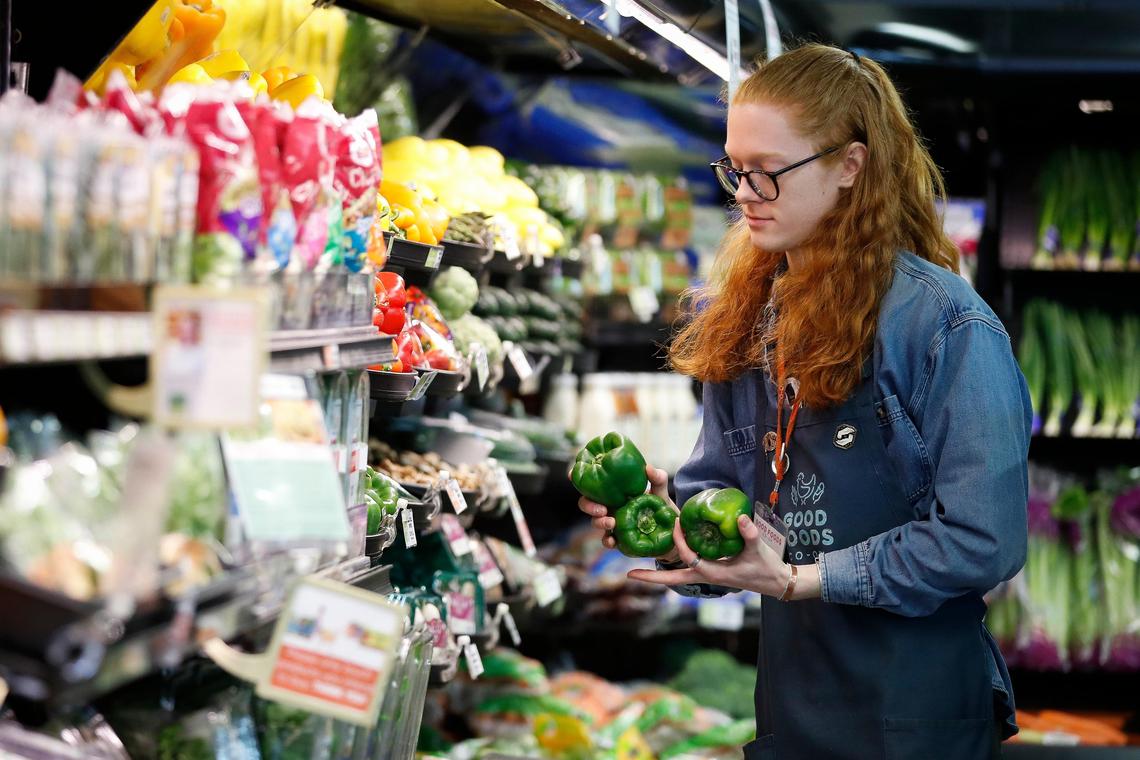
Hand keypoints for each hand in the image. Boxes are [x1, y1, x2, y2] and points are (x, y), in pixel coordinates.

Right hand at [576, 464, 680, 562]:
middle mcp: (609, 505)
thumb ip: (657, 478)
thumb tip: (648, 469)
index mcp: (614, 491)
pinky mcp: (617, 539)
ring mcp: (611, 522)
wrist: (671, 530)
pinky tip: (612, 541)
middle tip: (602, 509)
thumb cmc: (661, 506)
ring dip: (598, 522)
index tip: (572, 474)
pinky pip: (606, 540)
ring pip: (594, 522)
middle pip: (587, 503)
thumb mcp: (660, 490)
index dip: (579, 478)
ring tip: (611, 523)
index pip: (592, 483)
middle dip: (588, 506)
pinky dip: (606, 541)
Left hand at [627, 511, 821, 599]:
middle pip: (673, 580)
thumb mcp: (759, 550)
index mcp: (714, 573)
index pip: (689, 557)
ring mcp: (707, 575)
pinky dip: (675, 562)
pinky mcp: (711, 571)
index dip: (680, 541)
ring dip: (660, 571)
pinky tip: (667, 552)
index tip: (675, 523)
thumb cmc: (767, 567)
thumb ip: (749, 534)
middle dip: (652, 578)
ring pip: (678, 576)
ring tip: (638, 567)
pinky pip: (687, 568)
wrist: (776, 582)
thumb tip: (739, 517)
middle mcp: (706, 576)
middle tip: (630, 574)